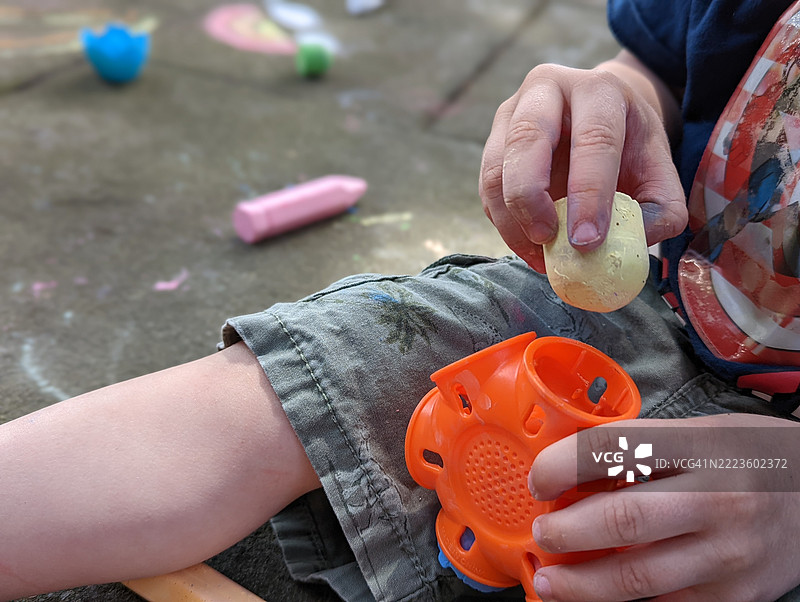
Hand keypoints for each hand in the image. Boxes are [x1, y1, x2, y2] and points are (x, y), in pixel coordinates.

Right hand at [479, 60, 686, 271]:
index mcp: (598, 90)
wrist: (599, 118)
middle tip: (548, 240)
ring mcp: (510, 113)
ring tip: (540, 255)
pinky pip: (487, 189)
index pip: (593, 138)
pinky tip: (529, 247)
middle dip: (533, 199)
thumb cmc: (629, 148)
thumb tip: (635, 240)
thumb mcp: (659, 171)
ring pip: (496, 168)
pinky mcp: (492, 141)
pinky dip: (504, 224)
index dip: (589, 193)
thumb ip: (660, 209)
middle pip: (526, 140)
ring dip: (512, 220)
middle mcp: (546, 90)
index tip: (587, 241)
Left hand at [528, 414, 799, 600]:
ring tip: (550, 581)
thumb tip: (569, 465)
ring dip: (582, 585)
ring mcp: (729, 555)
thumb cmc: (751, 459)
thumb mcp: (702, 433)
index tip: (538, 479)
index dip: (562, 466)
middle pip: (623, 520)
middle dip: (566, 532)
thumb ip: (643, 447)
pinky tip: (597, 597)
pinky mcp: (736, 597)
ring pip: (638, 578)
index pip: (614, 450)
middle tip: (541, 534)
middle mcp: (717, 500)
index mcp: (701, 447)